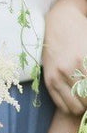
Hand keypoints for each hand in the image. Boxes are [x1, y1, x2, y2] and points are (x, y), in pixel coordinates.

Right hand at [43, 0, 86, 114]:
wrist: (59, 24)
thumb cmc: (82, 33)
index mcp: (83, 59)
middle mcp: (69, 70)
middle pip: (86, 100)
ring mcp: (57, 76)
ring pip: (74, 106)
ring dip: (82, 108)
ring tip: (85, 102)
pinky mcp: (49, 80)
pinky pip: (61, 104)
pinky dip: (70, 107)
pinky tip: (76, 102)